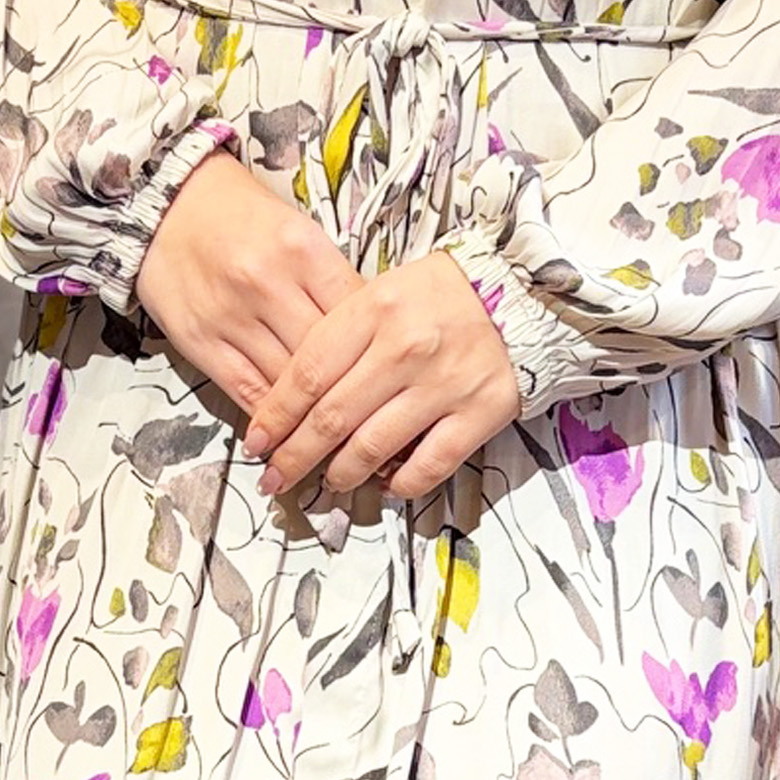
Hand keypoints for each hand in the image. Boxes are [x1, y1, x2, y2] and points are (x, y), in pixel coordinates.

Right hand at [133, 142, 362, 418]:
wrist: (165, 206)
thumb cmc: (240, 217)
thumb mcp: (298, 232)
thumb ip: (332, 282)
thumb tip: (373, 338)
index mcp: (303, 250)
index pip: (357, 313)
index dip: (379, 350)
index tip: (392, 377)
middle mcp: (268, 283)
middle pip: (327, 356)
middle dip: (352, 393)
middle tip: (376, 422)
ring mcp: (232, 316)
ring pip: (288, 383)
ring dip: (314, 417)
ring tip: (339, 442)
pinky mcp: (201, 342)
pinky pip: (246, 392)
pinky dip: (273, 418)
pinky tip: (291, 433)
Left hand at [240, 254, 523, 506]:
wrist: (522, 294)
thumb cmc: (439, 296)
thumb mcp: (379, 294)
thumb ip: (338, 337)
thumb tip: (292, 400)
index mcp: (373, 309)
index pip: (308, 374)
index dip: (276, 416)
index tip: (257, 442)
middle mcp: (405, 348)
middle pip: (332, 417)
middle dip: (295, 456)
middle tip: (275, 477)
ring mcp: (444, 384)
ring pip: (373, 447)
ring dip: (342, 474)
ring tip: (329, 482)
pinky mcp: (479, 414)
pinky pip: (428, 465)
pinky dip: (400, 483)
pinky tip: (385, 485)